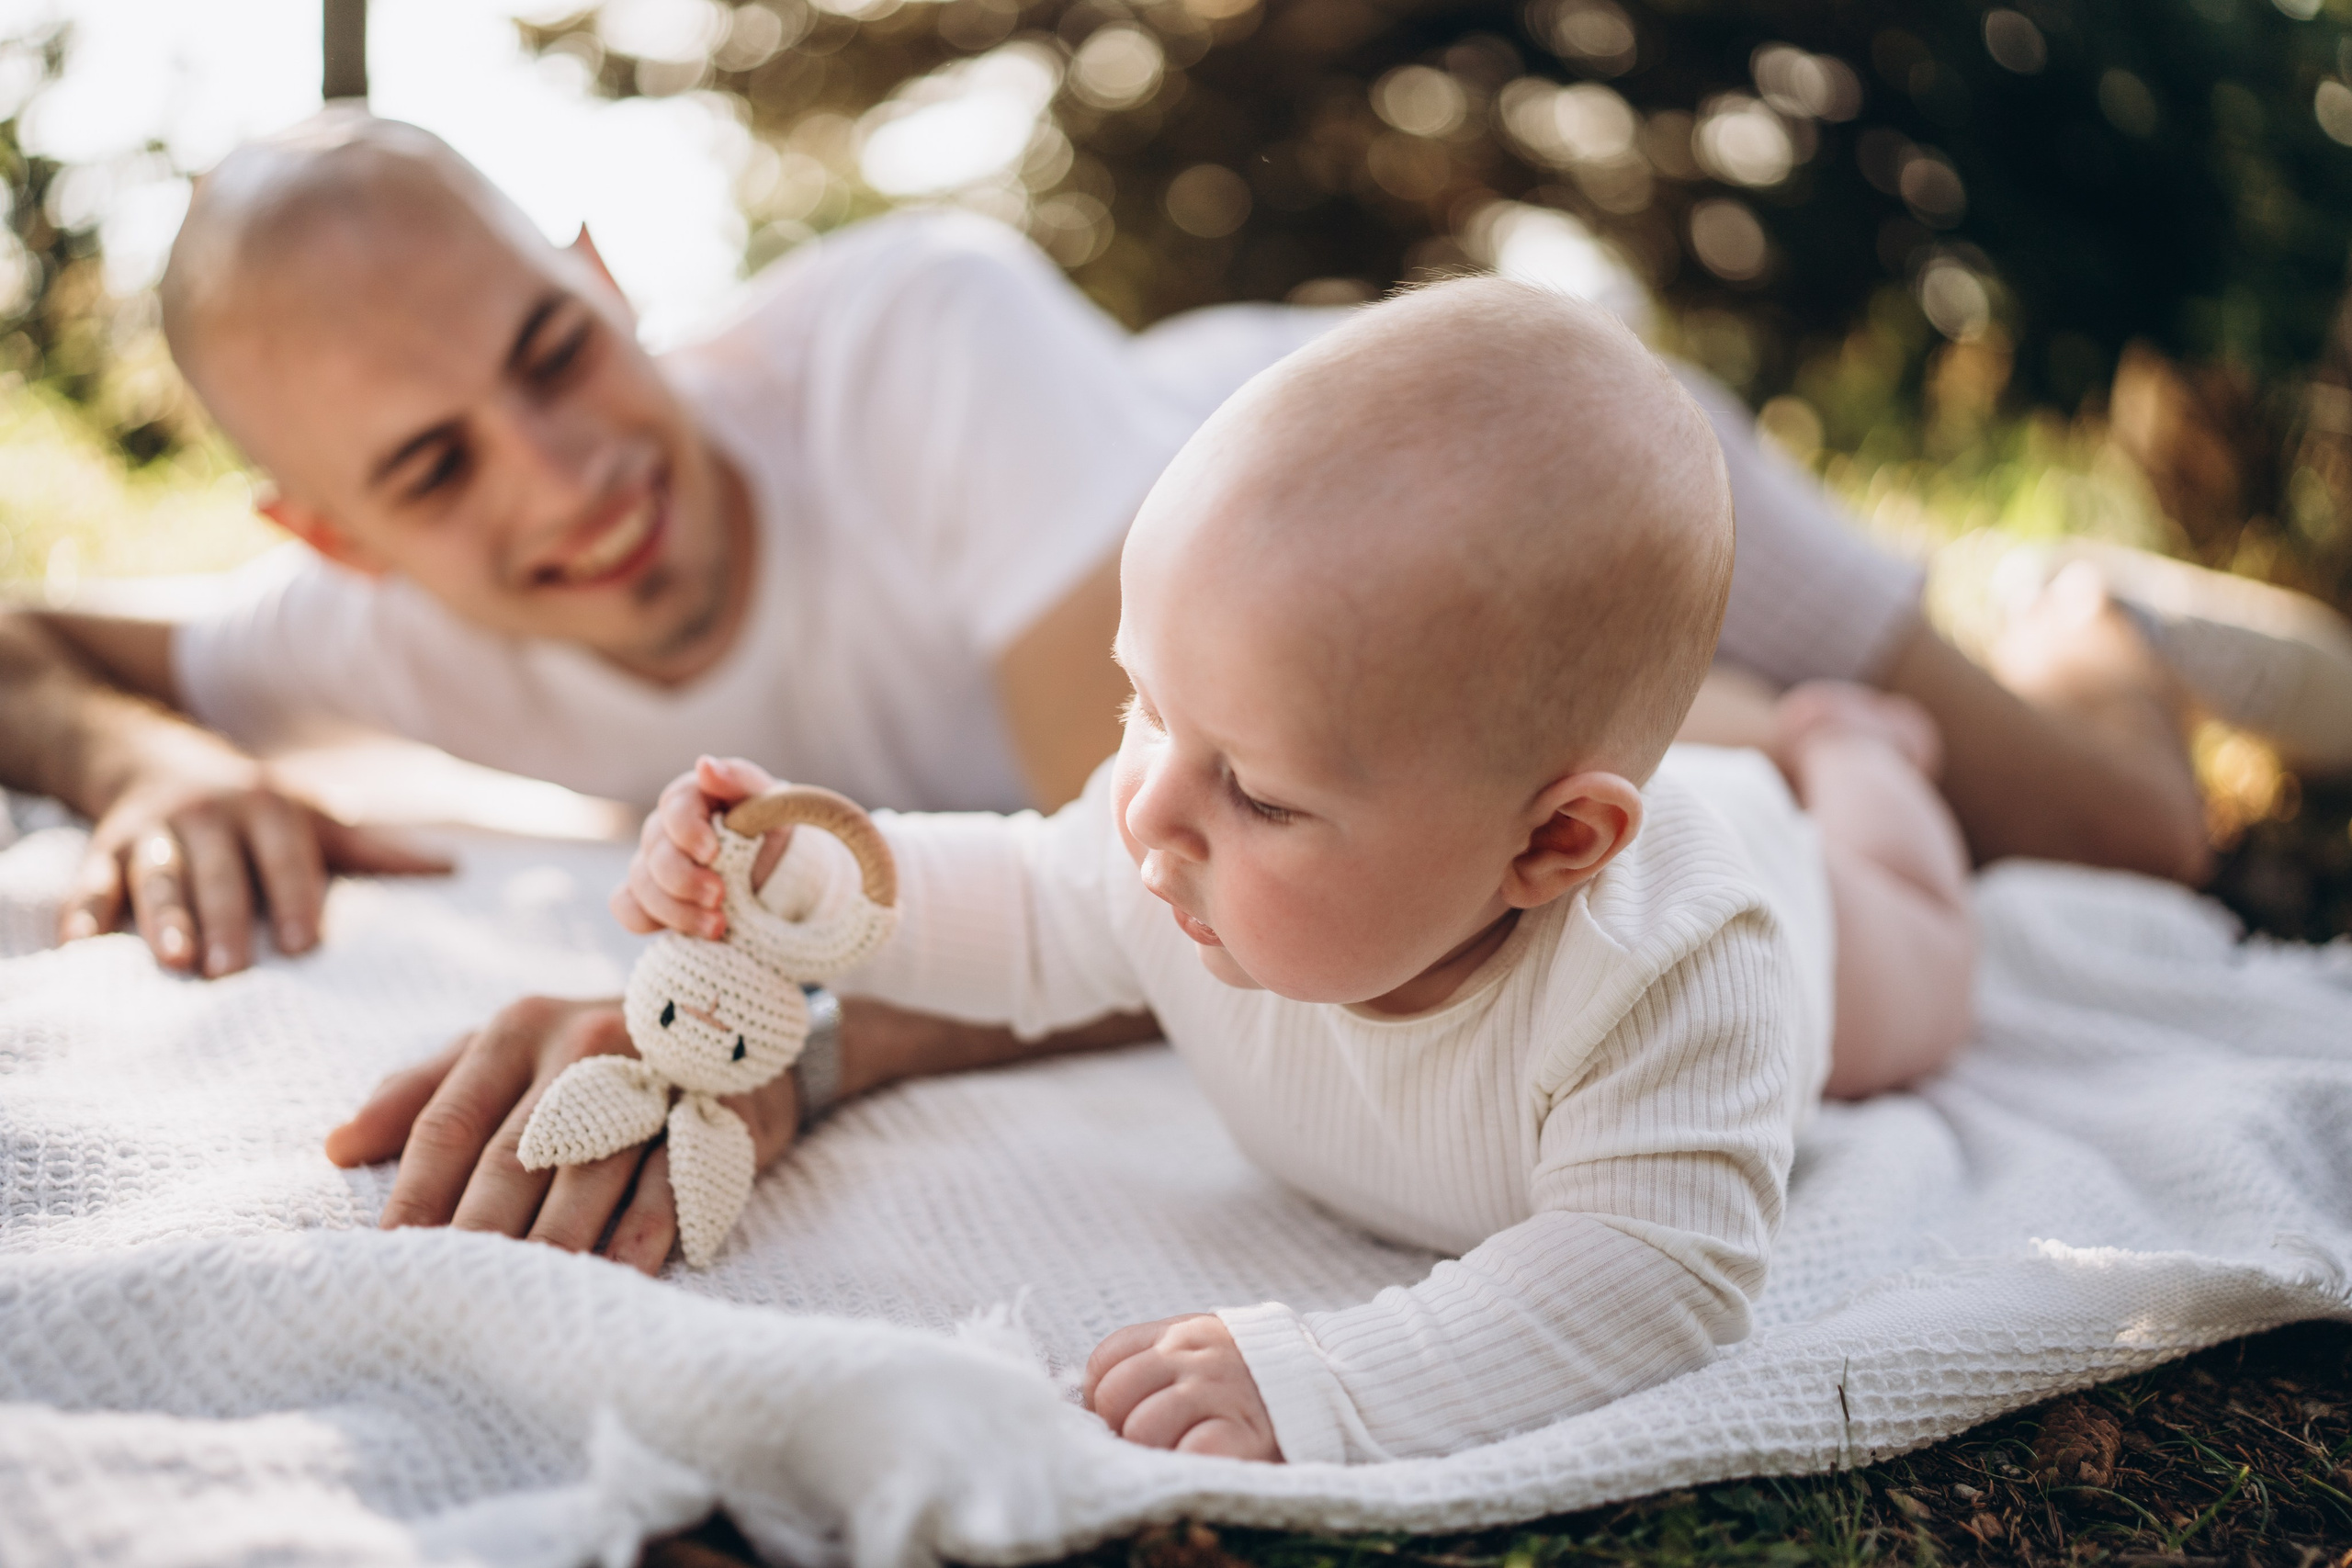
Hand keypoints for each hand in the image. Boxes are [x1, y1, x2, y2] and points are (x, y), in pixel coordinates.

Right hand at [65, 742, 451, 976]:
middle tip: (231, 972)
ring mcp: (153, 831)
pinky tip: (81, 947)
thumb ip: (376, 850)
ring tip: (172, 961)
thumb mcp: (316, 819)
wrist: (157, 757)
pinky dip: (84, 911)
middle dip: (225, 918)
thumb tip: (453, 869)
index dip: (295, 896)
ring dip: (163, 916)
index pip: (287, 855)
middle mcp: (210, 816)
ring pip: (157, 875)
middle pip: (220, 871)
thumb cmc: (259, 810)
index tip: (303, 944)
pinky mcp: (103, 848)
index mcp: (270, 809)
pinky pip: (90, 880)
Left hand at [322, 993, 800, 1274]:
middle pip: (512, 1158)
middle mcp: (581, 1044)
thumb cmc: (597, 1048)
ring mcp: (652, 1077)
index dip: (414, 1198)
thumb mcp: (511, 1047)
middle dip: (476, 1236)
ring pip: (586, 1175)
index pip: (448, 1124)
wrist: (738, 1014)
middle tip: (444, 1300)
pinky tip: (612, 1278)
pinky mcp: (712, 1111)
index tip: (386, 1263)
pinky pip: (668, 1181)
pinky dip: (639, 1234)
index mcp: (517, 1028)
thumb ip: (425, 1090)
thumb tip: (337, 1148)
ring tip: (517, 1305)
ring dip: (552, 1246)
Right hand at [611, 755, 790, 940]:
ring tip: (718, 926)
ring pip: (640, 885)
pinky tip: (686, 933)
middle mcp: (666, 829)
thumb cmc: (774, 827)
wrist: (781, 870)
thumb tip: (705, 766)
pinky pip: (627, 908)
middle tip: (720, 897)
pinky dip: (647, 920)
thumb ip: (740, 779)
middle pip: (655, 853)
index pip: (674, 807)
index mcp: (693, 797)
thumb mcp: (770, 801)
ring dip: (676, 911)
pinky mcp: (651, 897)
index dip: (687, 831)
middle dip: (684, 880)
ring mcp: (654, 864)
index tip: (713, 853)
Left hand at [1082, 1314, 1280, 1460]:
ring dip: (1154, 1450)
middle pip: (1114, 1397)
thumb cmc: (1248, 1375)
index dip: (1103, 1396)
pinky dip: (1189, 1463)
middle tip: (1152, 1439)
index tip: (1124, 1415)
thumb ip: (1155, 1359)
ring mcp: (1220, 1393)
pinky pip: (1191, 1452)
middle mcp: (1195, 1357)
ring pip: (1143, 1428)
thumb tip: (1097, 1402)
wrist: (1329, 1382)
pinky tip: (1204, 1459)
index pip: (1106, 1360)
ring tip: (1181, 1450)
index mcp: (1180, 1333)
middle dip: (1123, 1427)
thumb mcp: (1202, 1348)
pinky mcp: (1247, 1434)